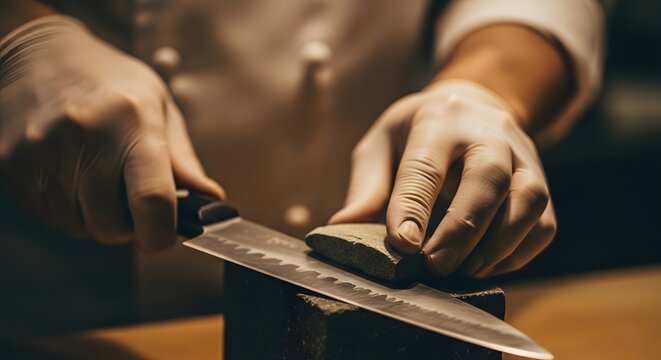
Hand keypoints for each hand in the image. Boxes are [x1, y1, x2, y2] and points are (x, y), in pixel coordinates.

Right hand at [0, 16, 223, 250]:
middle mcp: (85, 134)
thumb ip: (184, 160)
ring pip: (78, 226)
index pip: (151, 199)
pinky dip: (67, 209)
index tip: (164, 238)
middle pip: (111, 225)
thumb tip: (211, 201)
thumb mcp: (159, 108)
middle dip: (128, 227)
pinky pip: (49, 216)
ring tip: (98, 178)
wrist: (39, 55)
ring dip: (95, 217)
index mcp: (133, 119)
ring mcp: (42, 149)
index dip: (161, 234)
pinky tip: (71, 175)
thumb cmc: (112, 84)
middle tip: (130, 201)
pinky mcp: (11, 162)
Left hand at [330, 81, 556, 276]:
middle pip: (488, 178)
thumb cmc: (417, 132)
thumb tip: (342, 227)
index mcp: (438, 121)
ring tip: (462, 271)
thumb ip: (366, 185)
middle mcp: (488, 133)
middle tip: (435, 266)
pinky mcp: (541, 182)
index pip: (425, 165)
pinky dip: (518, 253)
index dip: (413, 207)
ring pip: (527, 200)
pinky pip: (543, 223)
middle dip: (462, 228)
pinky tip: (487, 266)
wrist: (471, 106)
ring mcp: (523, 156)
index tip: (402, 245)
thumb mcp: (381, 145)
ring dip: (496, 245)